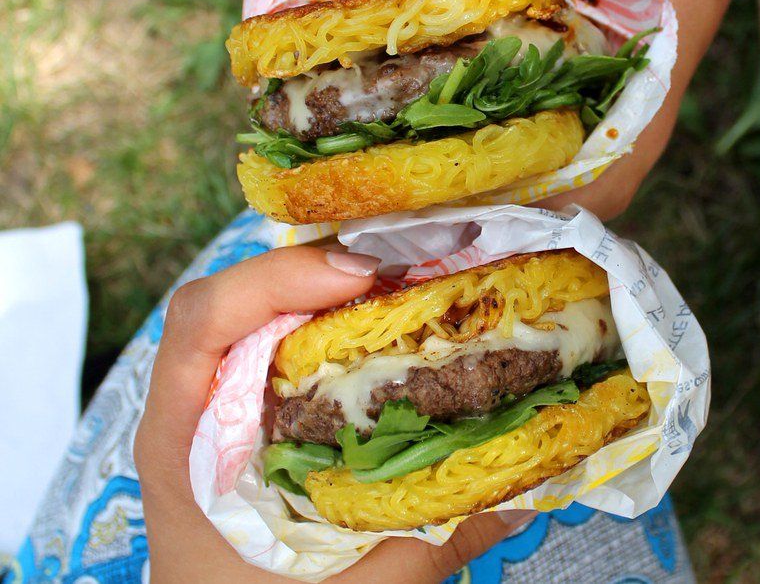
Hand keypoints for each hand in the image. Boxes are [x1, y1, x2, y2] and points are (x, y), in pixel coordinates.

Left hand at [135, 246, 533, 583]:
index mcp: (184, 439)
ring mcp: (222, 396)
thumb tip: (525, 488)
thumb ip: (429, 541)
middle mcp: (196, 400)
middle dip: (327, 268)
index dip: (276, 280)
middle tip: (413, 271)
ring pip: (271, 307)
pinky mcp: (253, 402)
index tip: (361, 276)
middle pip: (243, 293)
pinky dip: (344, 318)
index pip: (202, 320)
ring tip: (414, 286)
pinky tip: (395, 327)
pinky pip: (292, 336)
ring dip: (340, 288)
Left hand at [377, 0, 759, 219]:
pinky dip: (483, 125)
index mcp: (655, 72)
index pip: (604, 175)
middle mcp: (632, 103)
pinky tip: (422, 122)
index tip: (456, 213)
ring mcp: (608, 95)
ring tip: (400, 184)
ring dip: (481, 179)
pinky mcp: (584, 73)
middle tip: (400, 212)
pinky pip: (534, 116)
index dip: (533, 210)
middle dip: (488, 207)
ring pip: (548, 165)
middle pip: (566, 190)